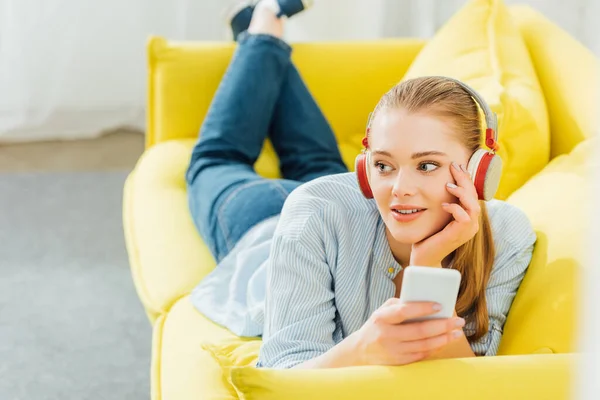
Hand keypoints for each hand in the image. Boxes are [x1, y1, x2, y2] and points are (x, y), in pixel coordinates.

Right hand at [351, 298, 465, 365]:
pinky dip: (435, 348)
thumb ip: (400, 305)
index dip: (422, 308)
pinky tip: (444, 341)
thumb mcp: (382, 311)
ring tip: (456, 332)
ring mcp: (393, 351)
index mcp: (381, 318)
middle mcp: (386, 335)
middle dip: (442, 325)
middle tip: (458, 321)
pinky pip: (421, 355)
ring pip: (424, 345)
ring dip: (443, 339)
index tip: (440, 306)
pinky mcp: (399, 362)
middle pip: (419, 331)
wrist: (360, 351)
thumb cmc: (377, 326)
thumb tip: (425, 303)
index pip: (403, 311)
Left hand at [409, 162, 480, 266]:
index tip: (457, 165)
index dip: (466, 178)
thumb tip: (443, 182)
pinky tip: (443, 204)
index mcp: (469, 217)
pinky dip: (455, 208)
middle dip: (465, 179)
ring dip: (461, 193)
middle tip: (454, 167)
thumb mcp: (439, 215)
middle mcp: (472, 224)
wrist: (423, 256)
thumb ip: (445, 202)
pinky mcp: (458, 235)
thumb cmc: (430, 235)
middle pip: (475, 196)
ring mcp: (467, 231)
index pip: (472, 194)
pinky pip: (464, 218)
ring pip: (473, 206)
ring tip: (448, 185)